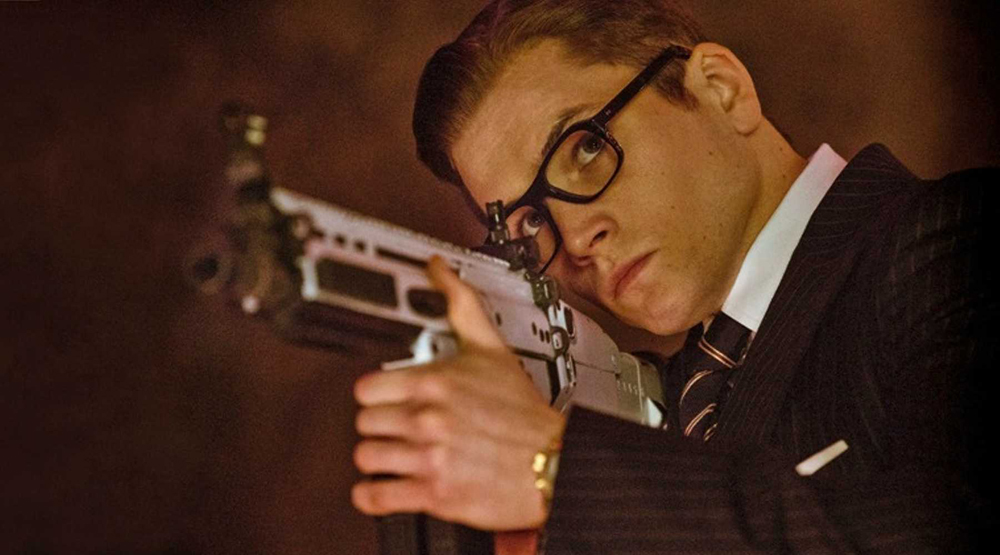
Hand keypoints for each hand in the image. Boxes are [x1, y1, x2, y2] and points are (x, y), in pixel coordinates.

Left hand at [351, 256, 565, 530]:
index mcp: (434, 382)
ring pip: (366, 458)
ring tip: (392, 455)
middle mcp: (427, 419)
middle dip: (378, 426)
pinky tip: (385, 488)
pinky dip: (374, 496)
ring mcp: (428, 458)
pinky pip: (376, 497)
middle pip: (364, 423)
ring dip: (377, 459)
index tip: (385, 398)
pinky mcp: (434, 495)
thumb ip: (460, 304)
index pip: (367, 388)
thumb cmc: (525, 412)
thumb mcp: (492, 348)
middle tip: (392, 428)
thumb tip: (438, 269)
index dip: (375, 394)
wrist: (555, 463)